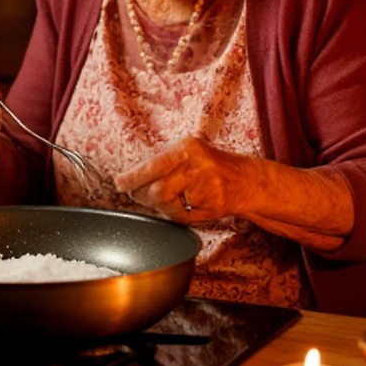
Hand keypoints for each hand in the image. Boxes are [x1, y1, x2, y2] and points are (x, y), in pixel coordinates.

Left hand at [112, 136, 262, 223]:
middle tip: (133, 194)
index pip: (153, 166)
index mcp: (188, 149)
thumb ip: (163, 162)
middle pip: (157, 190)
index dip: (132, 177)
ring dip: (156, 205)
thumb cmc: (210, 164)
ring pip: (167, 205)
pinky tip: (176, 205)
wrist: (245, 179)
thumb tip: (131, 175)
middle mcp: (198, 168)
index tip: (119, 182)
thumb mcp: (188, 152)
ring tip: (155, 199)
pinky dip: (173, 213)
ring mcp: (206, 190)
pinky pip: (181, 217)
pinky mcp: (212, 208)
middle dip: (140, 195)